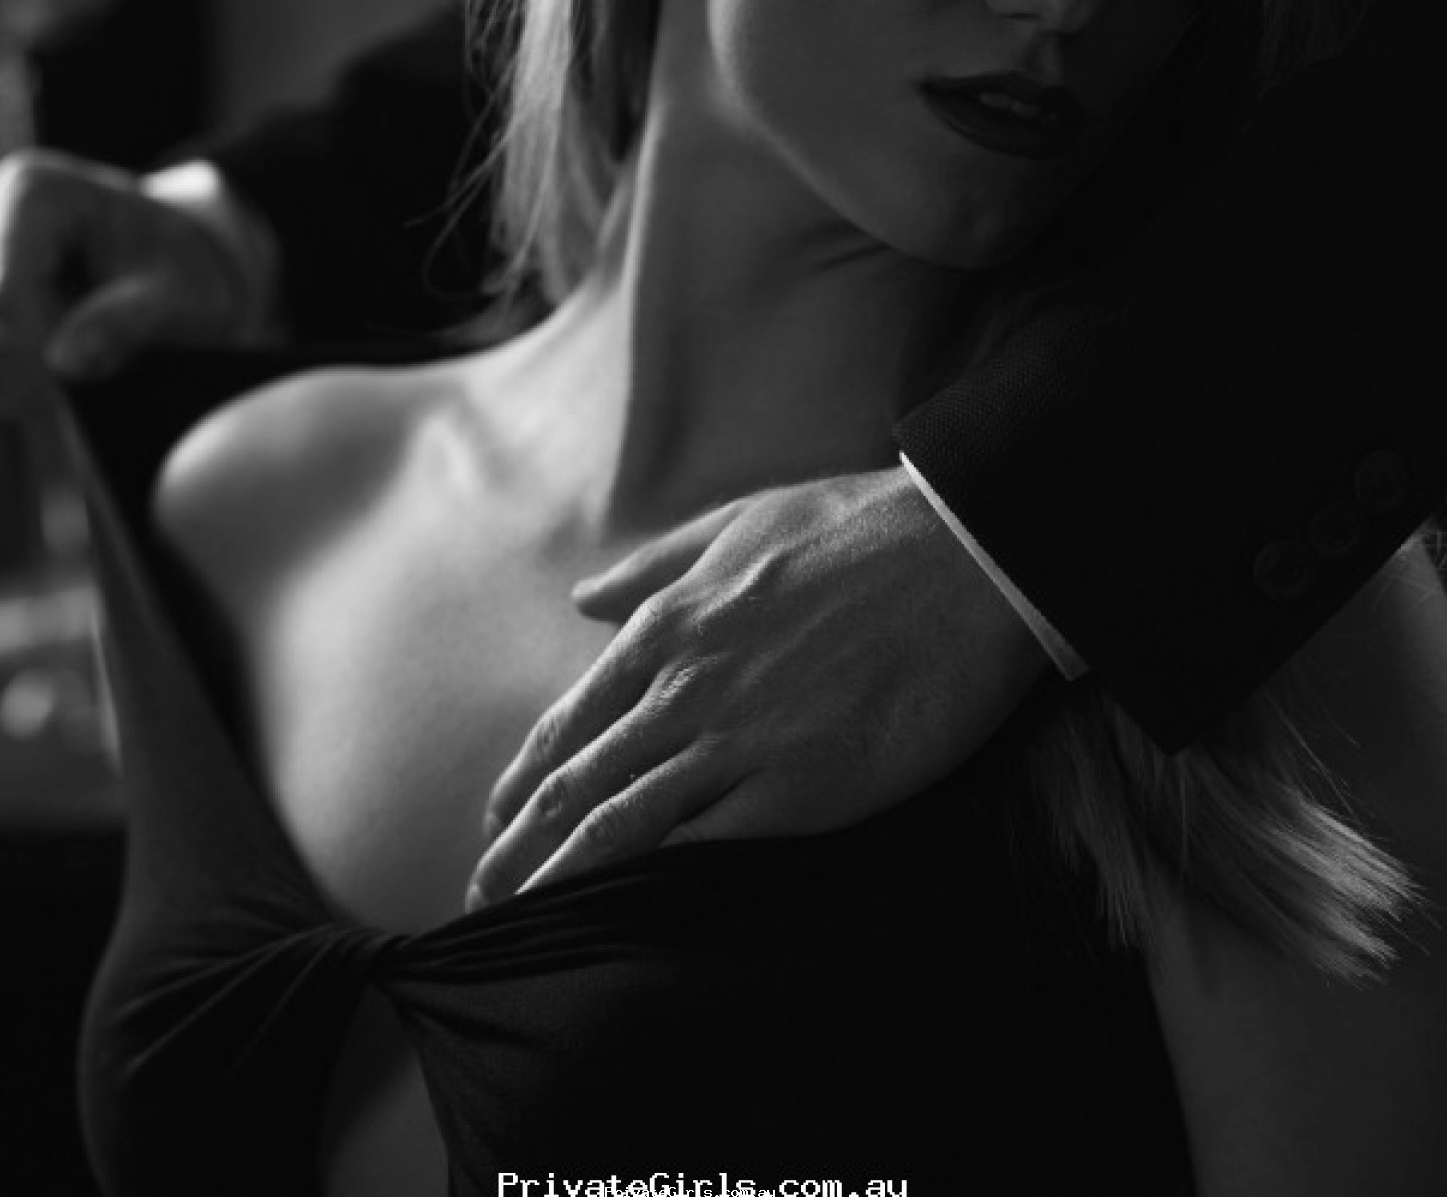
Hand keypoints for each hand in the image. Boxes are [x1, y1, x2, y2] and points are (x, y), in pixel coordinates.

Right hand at [0, 151, 272, 412]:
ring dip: (22, 385)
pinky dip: (1, 393)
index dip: (42, 350)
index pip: (1, 297)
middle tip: (99, 373)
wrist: (175, 264)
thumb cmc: (182, 272)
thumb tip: (62, 363)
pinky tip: (49, 386)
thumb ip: (126, 323)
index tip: (88, 374)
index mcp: (30, 192)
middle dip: (37, 369)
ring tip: (84, 370)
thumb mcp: (178, 296)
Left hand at [466, 465, 1050, 910]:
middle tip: (478, 894)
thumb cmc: (860, 529)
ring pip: (618, 826)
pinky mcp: (797, 792)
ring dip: (558, 879)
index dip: (523, 782)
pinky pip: (701, 849)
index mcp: (667, 628)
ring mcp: (736, 744)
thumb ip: (654, 566)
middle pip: (575, 786)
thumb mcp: (739, 524)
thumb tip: (582, 597)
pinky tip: (618, 916)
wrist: (968, 555)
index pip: (569, 724)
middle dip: (516, 849)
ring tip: (519, 922)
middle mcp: (683, 690)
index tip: (496, 823)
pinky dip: (648, 885)